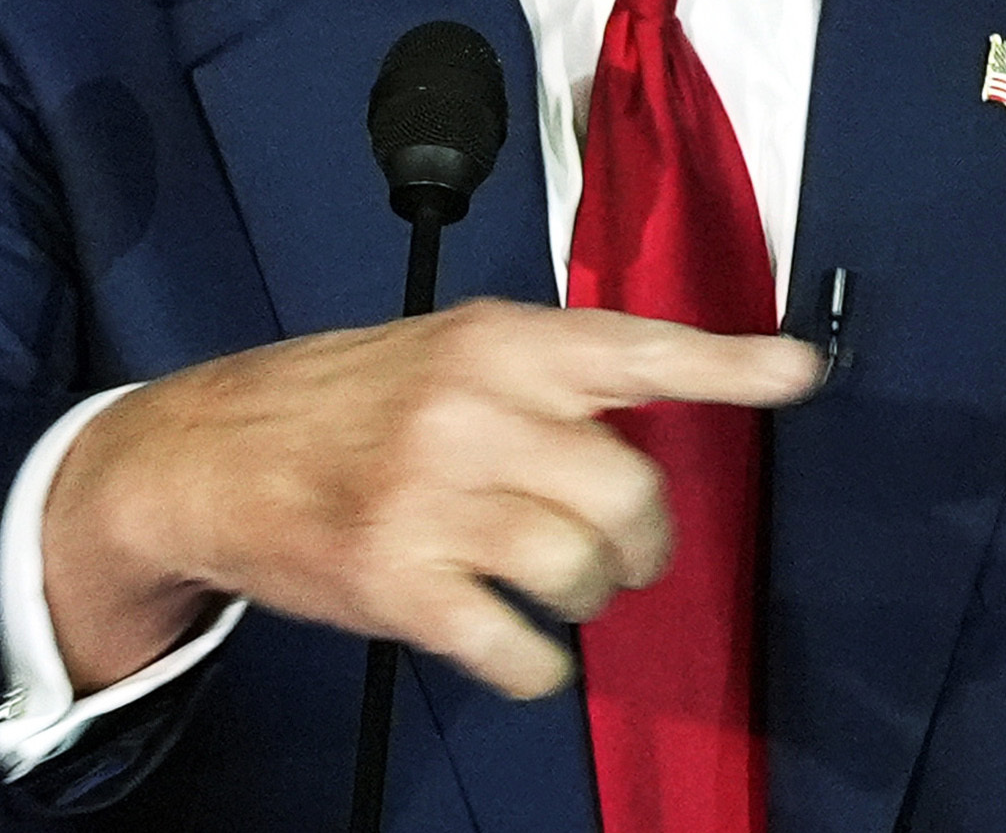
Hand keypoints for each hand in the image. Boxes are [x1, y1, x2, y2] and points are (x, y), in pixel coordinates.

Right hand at [39, 298, 820, 698]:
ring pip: (584, 570)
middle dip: (642, 537)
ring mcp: (433, 499)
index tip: (800, 371)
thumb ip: (549, 373)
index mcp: (497, 340)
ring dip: (588, 597)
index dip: (728, 363)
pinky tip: (516, 642)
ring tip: (553, 586)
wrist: (205, 453)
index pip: (636, 345)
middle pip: (630, 490)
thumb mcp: (448, 349)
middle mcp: (471, 410)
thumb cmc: (344, 403)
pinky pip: (521, 650)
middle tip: (617, 546)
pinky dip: (537, 664)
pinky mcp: (398, 584)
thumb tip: (670, 402)